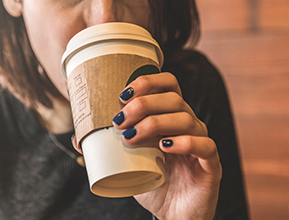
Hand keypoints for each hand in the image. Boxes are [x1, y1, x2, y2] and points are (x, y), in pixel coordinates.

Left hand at [113, 72, 221, 219]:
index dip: (148, 81)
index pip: (168, 84)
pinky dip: (184, 142)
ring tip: (131, 138)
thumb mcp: (127, 162)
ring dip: (155, 123)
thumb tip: (77, 137)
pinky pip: (205, 145)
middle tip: (119, 120)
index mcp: (171, 117)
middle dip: (143, 104)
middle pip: (174, 99)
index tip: (122, 94)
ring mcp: (201, 142)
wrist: (172, 214)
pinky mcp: (211, 164)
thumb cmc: (152, 182)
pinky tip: (165, 147)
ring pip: (186, 119)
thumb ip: (107, 147)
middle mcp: (189, 124)